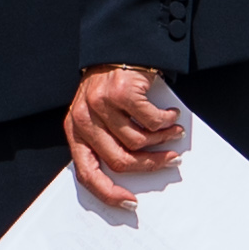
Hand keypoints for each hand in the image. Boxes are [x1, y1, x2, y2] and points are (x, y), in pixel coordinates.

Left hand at [64, 63, 186, 209]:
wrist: (121, 46)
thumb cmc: (114, 86)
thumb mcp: (101, 117)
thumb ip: (109, 141)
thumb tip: (137, 172)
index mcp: (76, 130)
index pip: (86, 172)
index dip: (108, 192)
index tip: (130, 203)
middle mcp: (84, 119)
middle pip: (120, 160)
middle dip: (151, 165)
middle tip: (171, 159)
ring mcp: (100, 105)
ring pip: (139, 141)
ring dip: (162, 139)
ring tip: (172, 131)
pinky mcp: (121, 92)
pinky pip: (151, 121)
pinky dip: (166, 121)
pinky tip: (170, 113)